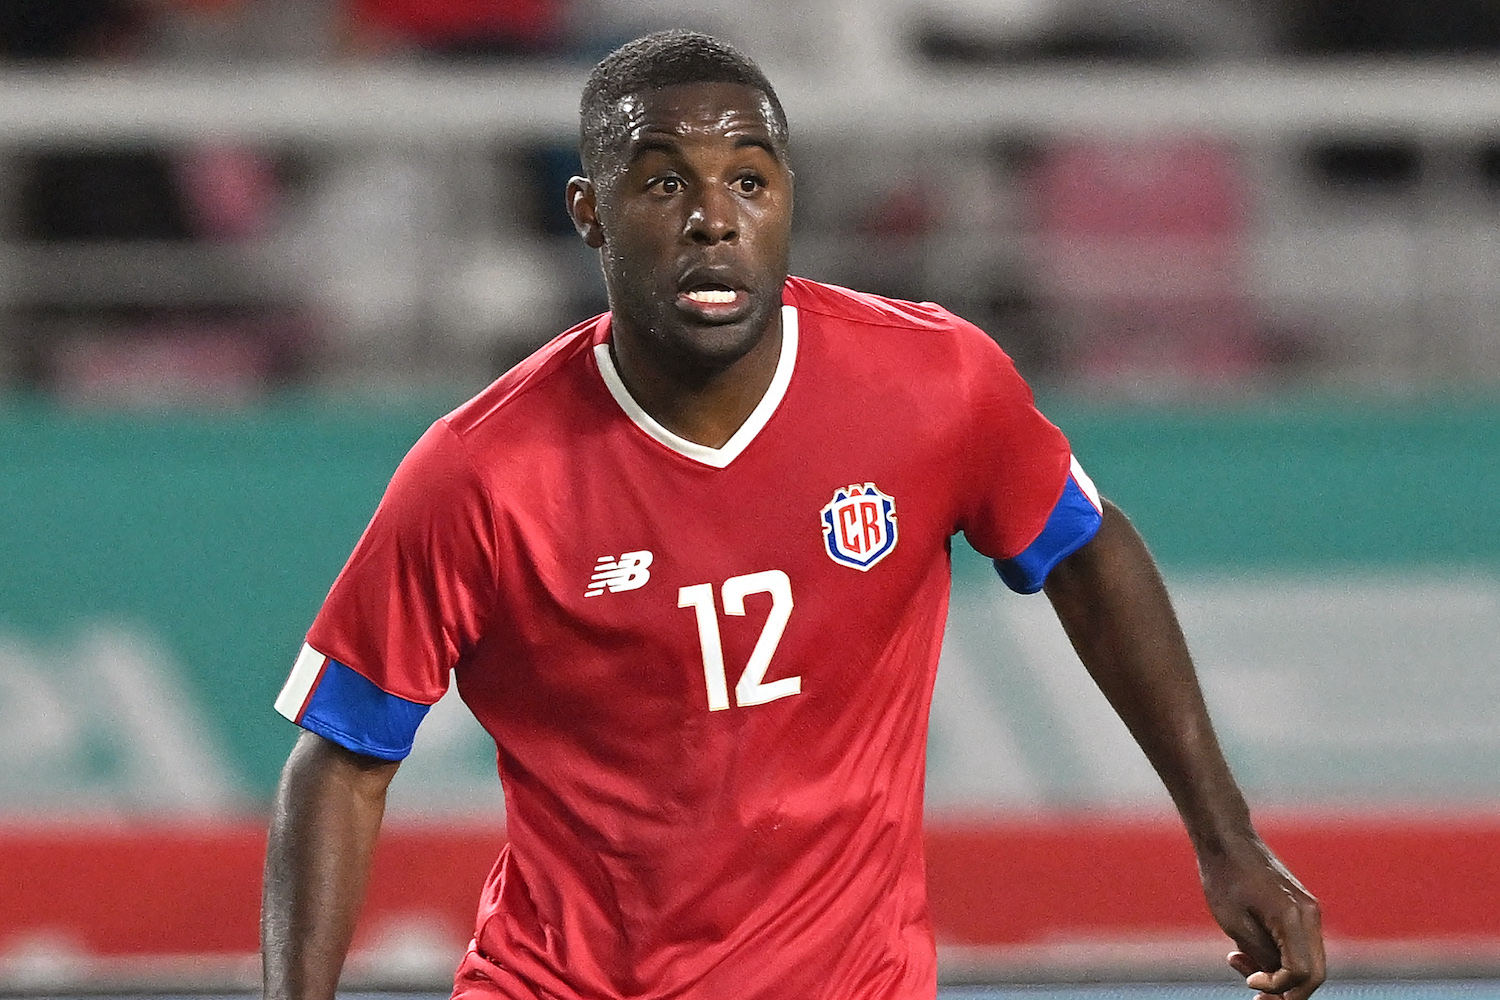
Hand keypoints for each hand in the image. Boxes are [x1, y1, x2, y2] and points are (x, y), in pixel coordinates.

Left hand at [1199, 834, 1324, 999]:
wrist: (1226, 839)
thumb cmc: (1224, 876)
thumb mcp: (1236, 923)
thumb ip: (1262, 955)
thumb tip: (1277, 979)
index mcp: (1295, 918)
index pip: (1301, 974)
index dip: (1277, 987)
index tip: (1251, 983)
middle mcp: (1310, 915)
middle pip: (1314, 973)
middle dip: (1286, 990)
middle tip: (1255, 994)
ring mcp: (1308, 911)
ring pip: (1307, 961)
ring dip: (1278, 973)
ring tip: (1238, 961)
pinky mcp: (1300, 908)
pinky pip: (1298, 944)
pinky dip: (1277, 955)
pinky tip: (1244, 951)